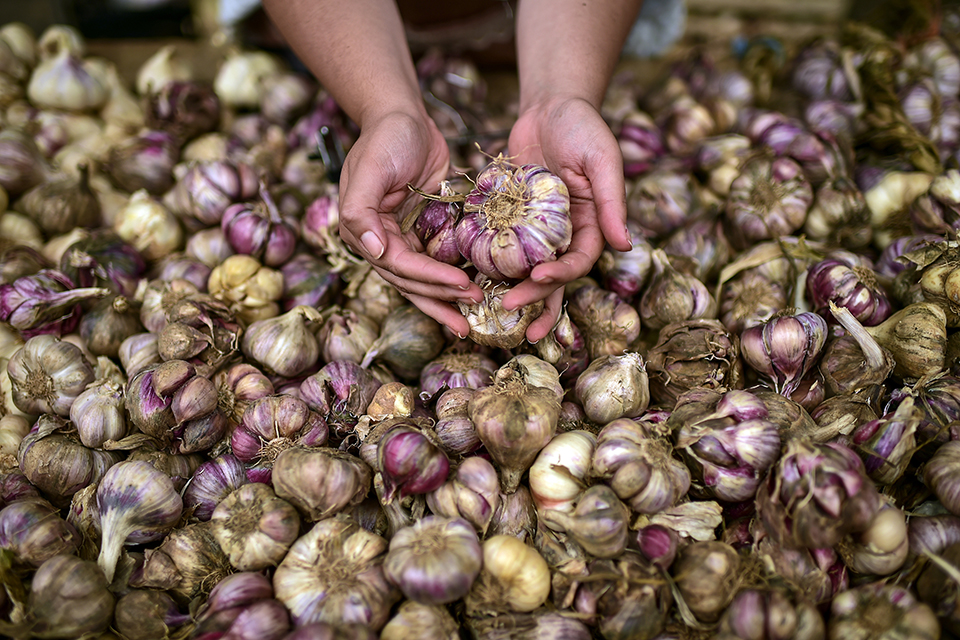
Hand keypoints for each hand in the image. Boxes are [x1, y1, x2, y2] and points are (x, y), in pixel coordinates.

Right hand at [337, 109, 480, 335]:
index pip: (398, 265)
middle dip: (441, 297)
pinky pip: (440, 260)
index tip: (460, 284)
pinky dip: (455, 275)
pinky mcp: (425, 230)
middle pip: (411, 281)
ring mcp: (404, 237)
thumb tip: (372, 251)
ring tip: (475, 312)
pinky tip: (476, 288)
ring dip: (448, 296)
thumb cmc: (386, 137)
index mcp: (364, 231)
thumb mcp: (370, 167)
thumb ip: (361, 210)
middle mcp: (381, 241)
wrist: (404, 116)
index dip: (429, 279)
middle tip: (473, 311)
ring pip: (425, 278)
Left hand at [502, 96, 631, 341]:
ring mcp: (533, 229)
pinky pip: (496, 243)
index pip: (578, 261)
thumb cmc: (583, 128)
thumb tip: (625, 245)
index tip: (538, 279)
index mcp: (590, 226)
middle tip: (509, 309)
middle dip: (532, 298)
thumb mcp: (602, 160)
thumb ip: (613, 202)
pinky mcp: (509, 217)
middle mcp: (562, 234)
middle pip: (549, 277)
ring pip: (522, 268)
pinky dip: (485, 261)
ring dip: (508, 290)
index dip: (561, 276)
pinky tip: (468, 276)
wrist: (550, 106)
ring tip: (490, 309)